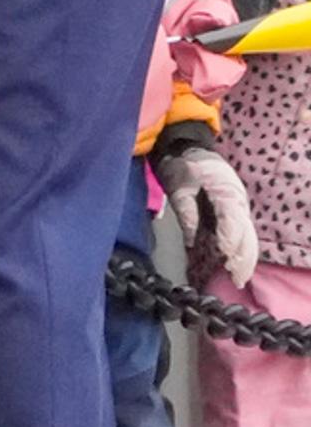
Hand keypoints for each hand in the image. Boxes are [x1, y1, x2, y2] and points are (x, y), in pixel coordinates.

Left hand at [162, 144, 259, 285]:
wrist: (189, 149)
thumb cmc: (183, 166)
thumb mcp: (178, 185)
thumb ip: (185, 211)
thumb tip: (191, 240)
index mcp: (226, 191)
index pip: (233, 219)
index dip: (230, 238)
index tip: (225, 254)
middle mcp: (237, 202)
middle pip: (247, 232)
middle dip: (243, 256)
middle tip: (236, 277)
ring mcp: (238, 208)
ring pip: (248, 236)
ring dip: (245, 258)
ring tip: (238, 277)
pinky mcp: (233, 213)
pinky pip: (242, 235)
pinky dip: (241, 251)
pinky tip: (237, 266)